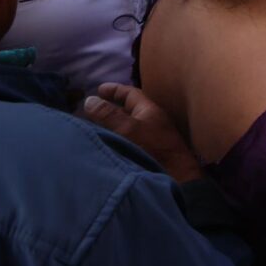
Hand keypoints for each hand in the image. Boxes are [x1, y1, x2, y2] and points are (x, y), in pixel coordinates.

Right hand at [83, 83, 201, 183]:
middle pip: (127, 111)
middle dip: (109, 109)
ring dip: (109, 126)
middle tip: (88, 110)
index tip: (99, 89)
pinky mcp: (146, 154)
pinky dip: (113, 141)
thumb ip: (109, 115)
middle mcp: (150, 122)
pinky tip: (102, 146)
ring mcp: (149, 139)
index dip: (115, 90)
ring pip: (125, 128)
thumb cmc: (154, 148)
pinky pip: (125, 142)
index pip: (131, 94)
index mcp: (149, 110)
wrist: (177, 176)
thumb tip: (89, 100)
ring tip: (90, 128)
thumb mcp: (129, 128)